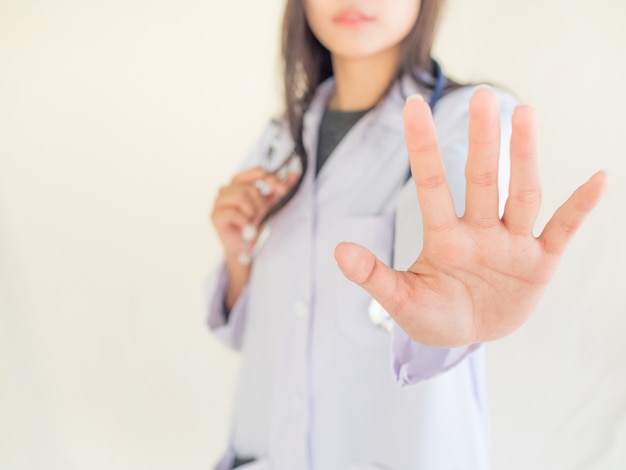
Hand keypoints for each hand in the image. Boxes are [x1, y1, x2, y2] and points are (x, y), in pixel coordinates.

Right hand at [211, 167, 295, 258]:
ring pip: (241, 197)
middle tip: (261, 218)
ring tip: (252, 224)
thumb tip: (294, 175)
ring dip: (252, 214)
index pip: (257, 171)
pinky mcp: (215, 215)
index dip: (271, 179)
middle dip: (261, 206)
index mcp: (240, 182)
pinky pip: (233, 213)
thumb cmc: (255, 225)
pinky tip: (244, 229)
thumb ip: (281, 190)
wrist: (246, 249)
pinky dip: (244, 223)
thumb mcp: (271, 205)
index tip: (283, 191)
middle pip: (250, 189)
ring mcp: (219, 201)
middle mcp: (227, 188)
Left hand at [334, 86, 607, 347]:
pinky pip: (562, 229)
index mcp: (443, 237)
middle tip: (484, 96)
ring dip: (524, 158)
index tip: (412, 105)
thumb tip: (338, 251)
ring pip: (521, 194)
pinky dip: (579, 207)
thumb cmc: (431, 314)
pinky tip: (598, 178)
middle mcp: (479, 231)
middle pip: (481, 179)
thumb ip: (374, 276)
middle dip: (483, 141)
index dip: (422, 147)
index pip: (432, 185)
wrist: (466, 335)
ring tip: (526, 115)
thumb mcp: (401, 301)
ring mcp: (510, 244)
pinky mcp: (539, 263)